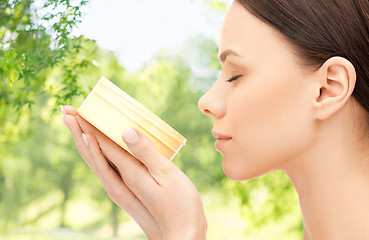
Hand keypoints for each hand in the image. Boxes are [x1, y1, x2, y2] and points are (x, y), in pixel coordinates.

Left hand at [60, 105, 206, 239]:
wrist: (182, 236)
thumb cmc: (180, 206)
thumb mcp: (166, 176)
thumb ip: (146, 153)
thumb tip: (125, 131)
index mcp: (128, 174)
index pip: (101, 145)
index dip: (87, 126)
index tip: (73, 110)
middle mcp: (119, 181)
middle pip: (91, 153)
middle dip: (78, 131)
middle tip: (65, 111)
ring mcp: (123, 188)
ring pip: (97, 161)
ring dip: (85, 142)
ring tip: (76, 126)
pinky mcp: (130, 191)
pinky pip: (108, 167)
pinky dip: (99, 154)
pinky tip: (102, 150)